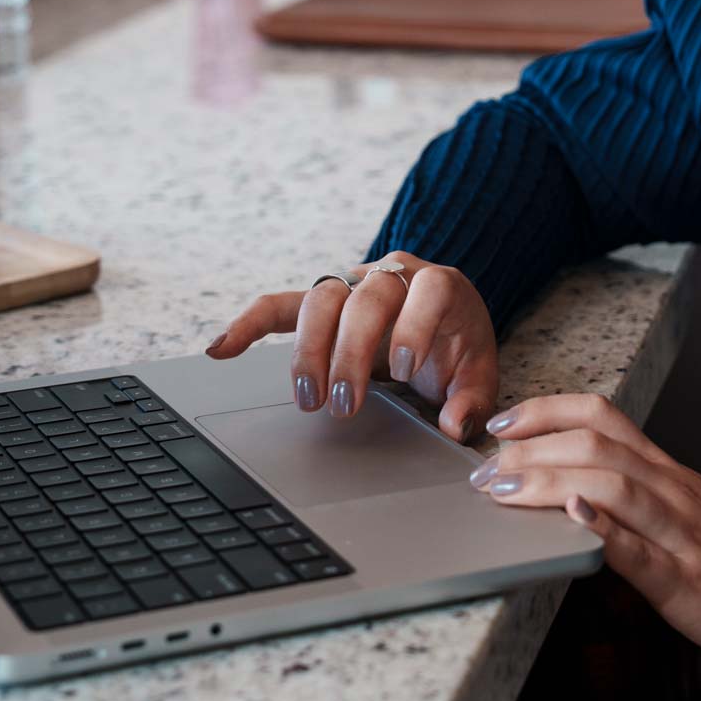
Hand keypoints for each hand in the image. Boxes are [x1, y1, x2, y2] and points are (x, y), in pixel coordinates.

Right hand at [204, 251, 499, 443]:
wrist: (443, 317)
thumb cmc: (458, 345)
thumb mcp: (478, 372)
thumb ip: (472, 399)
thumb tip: (453, 424)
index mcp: (440, 286)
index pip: (427, 291)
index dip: (412, 326)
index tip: (401, 370)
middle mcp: (393, 275)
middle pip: (363, 298)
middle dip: (349, 352)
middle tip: (343, 403)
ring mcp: (353, 284)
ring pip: (320, 300)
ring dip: (308, 349)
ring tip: (307, 398)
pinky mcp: (322, 302)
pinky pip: (278, 305)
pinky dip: (249, 324)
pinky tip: (222, 349)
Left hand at [474, 392, 700, 674]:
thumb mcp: (683, 513)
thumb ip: (633, 496)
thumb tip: (566, 488)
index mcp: (667, 472)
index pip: (602, 417)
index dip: (546, 410)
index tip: (502, 421)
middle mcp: (672, 489)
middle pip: (596, 443)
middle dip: (531, 446)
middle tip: (483, 465)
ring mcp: (679, 531)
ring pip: (612, 484)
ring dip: (548, 479)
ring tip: (503, 486)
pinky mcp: (684, 579)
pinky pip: (640, 548)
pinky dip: (603, 528)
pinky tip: (572, 518)